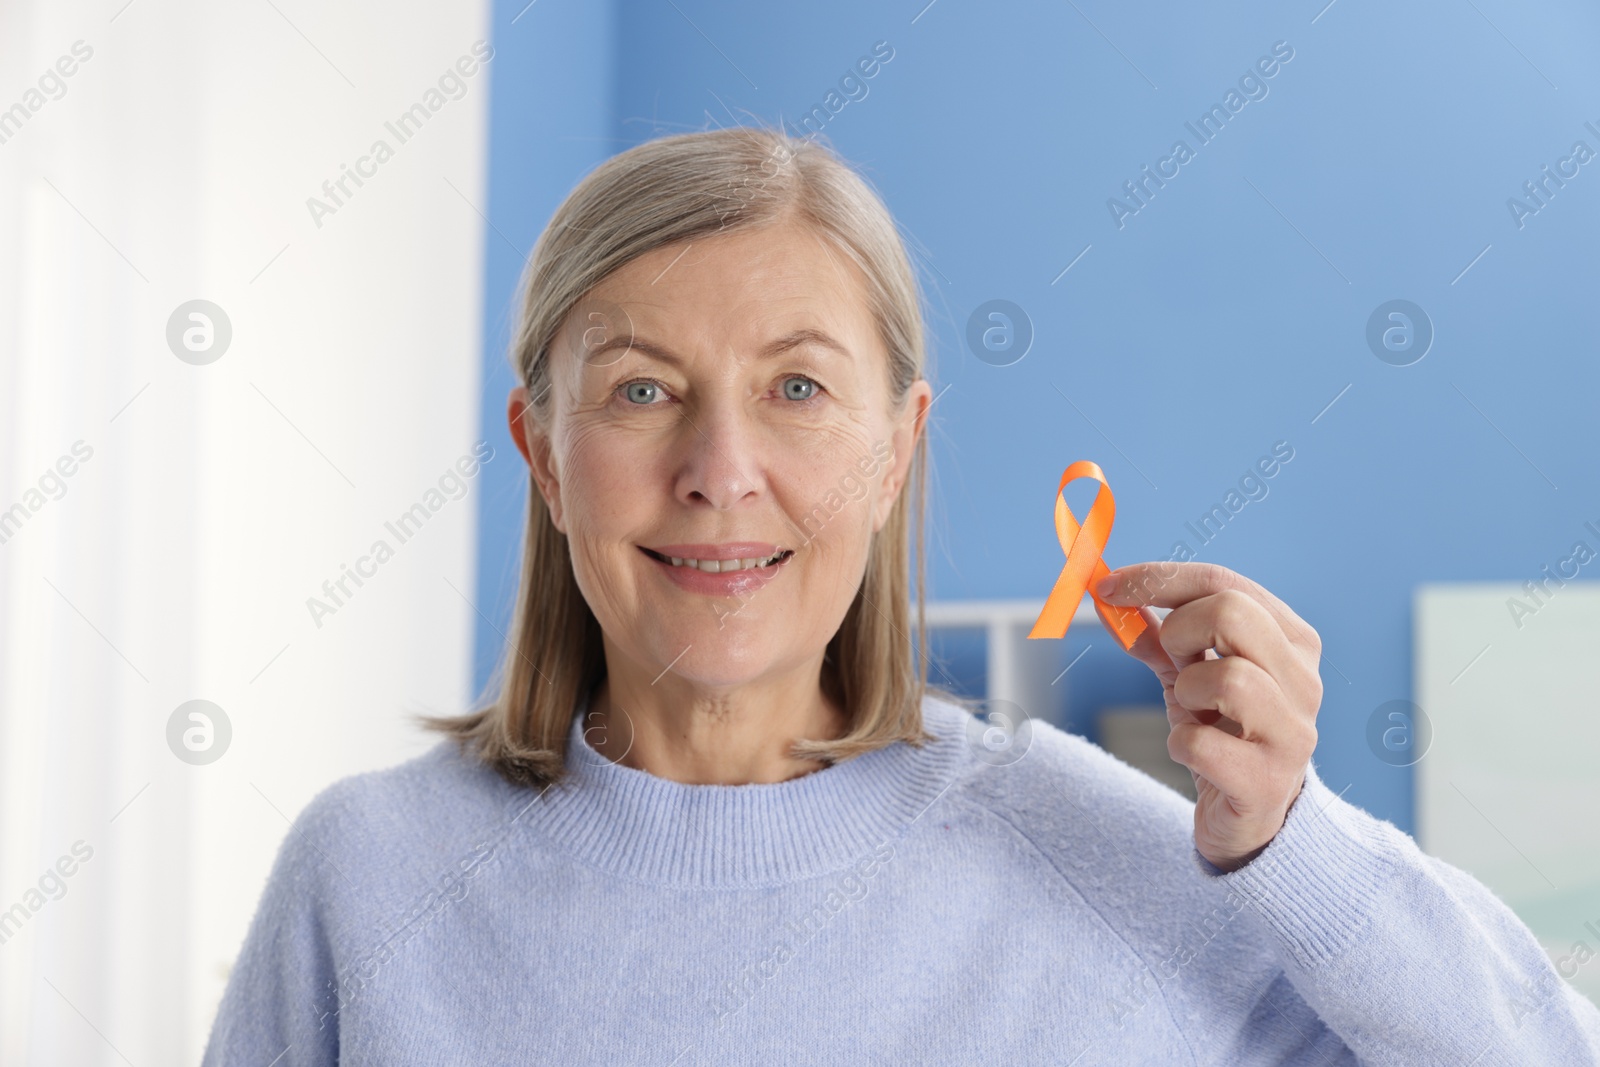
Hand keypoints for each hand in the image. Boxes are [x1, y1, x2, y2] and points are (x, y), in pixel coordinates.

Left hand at [1093, 562, 1322, 872]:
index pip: (1225, 583)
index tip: (1109, 585)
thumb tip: (1109, 595)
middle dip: (1180, 631)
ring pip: (1228, 679)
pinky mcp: (1266, 783)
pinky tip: (1192, 753)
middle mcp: (1304, 682)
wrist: (1249, 819)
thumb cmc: (1223, 734)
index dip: (1159, 579)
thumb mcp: (1190, 675)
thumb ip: (1156, 635)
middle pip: (1233, 614)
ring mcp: (1292, 733)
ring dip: (1187, 692)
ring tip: (1193, 712)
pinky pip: (1200, 744)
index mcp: (1292, 641)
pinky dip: (1179, 744)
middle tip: (1172, 661)